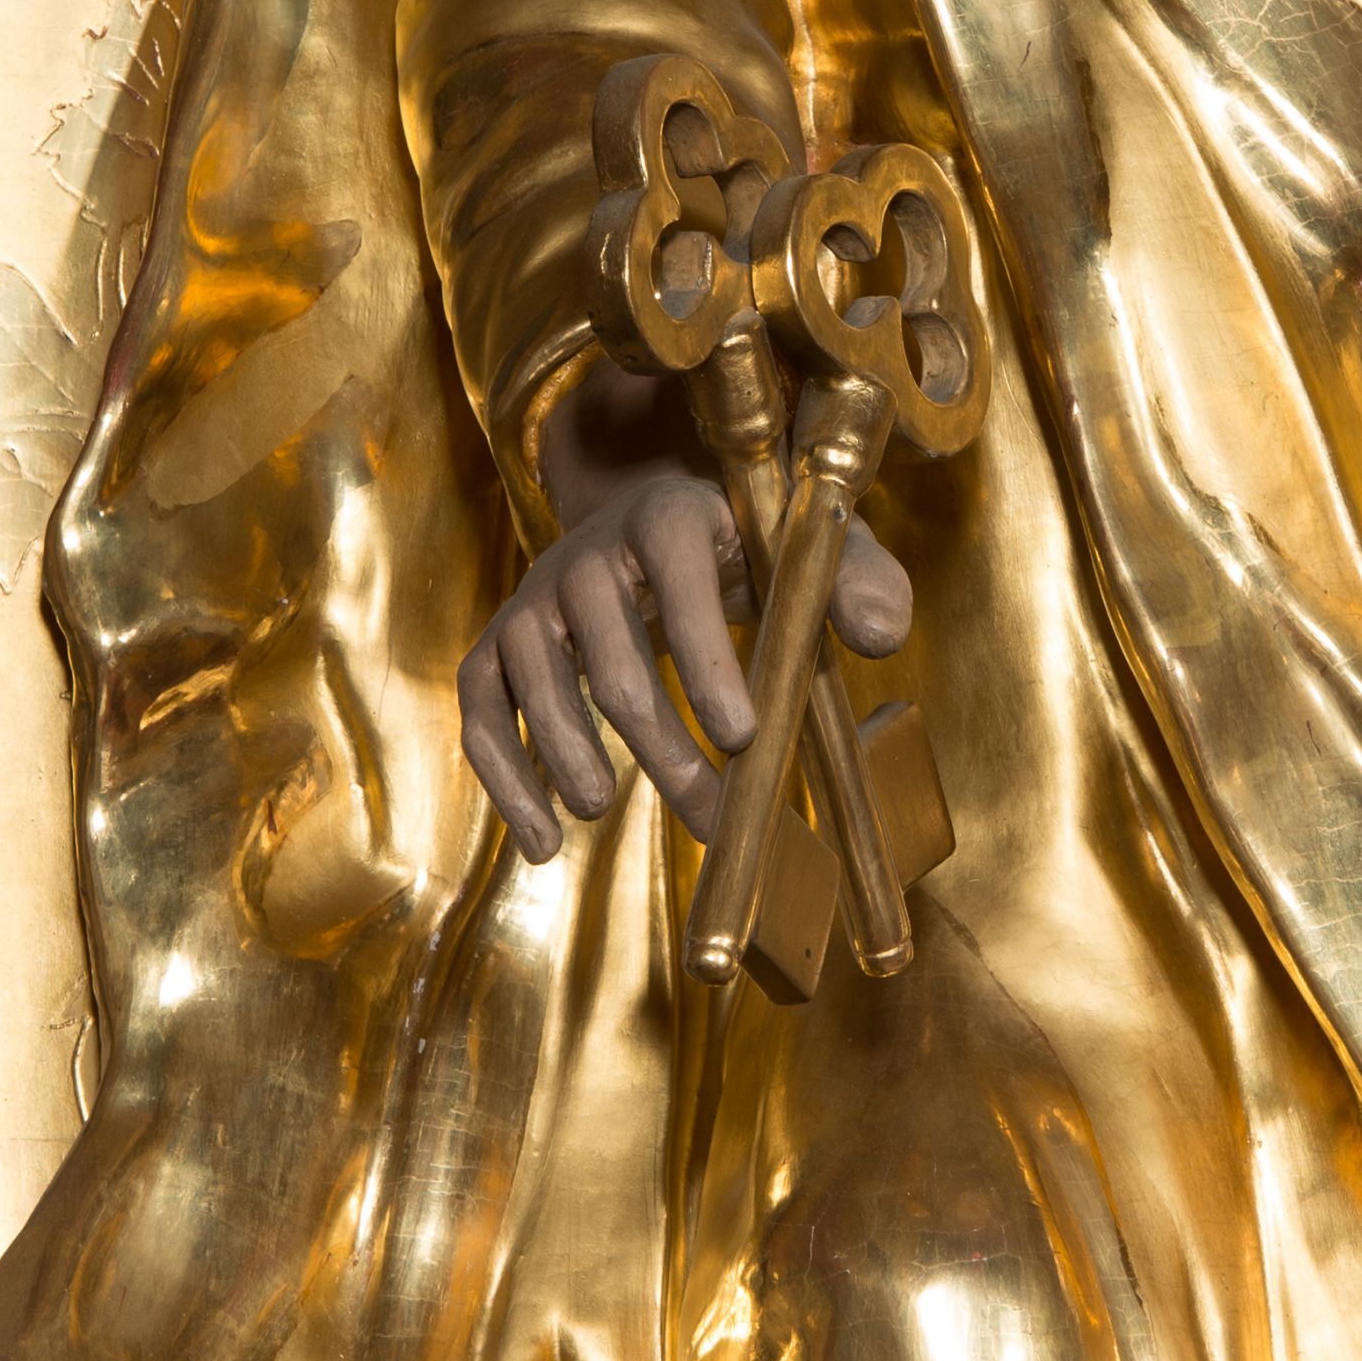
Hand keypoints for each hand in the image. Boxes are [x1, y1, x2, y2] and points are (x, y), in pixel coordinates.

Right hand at [459, 459, 912, 864]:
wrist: (659, 530)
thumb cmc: (749, 551)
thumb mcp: (810, 551)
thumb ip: (859, 582)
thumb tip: (880, 637)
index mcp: (670, 517)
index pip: (677, 575)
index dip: (704, 654)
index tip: (742, 736)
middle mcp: (586, 551)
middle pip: (607, 652)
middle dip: (657, 740)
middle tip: (709, 810)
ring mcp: (536, 598)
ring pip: (530, 677)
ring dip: (565, 754)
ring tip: (605, 808)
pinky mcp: (502, 644)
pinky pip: (481, 707)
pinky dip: (503, 777)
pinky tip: (542, 843)